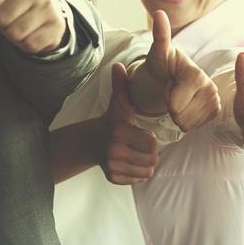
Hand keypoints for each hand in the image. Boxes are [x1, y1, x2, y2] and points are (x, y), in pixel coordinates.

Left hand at [0, 0, 65, 54]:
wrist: (39, 18)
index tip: (0, 0)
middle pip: (2, 18)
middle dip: (2, 21)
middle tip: (10, 13)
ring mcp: (50, 7)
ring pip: (15, 32)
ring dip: (13, 32)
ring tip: (20, 22)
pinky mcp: (57, 28)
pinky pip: (29, 44)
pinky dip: (26, 43)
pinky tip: (33, 32)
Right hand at [102, 62, 158, 183]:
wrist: (92, 141)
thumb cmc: (112, 121)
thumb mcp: (118, 103)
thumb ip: (121, 85)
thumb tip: (118, 65)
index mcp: (118, 132)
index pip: (151, 143)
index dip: (149, 138)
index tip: (140, 133)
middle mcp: (113, 151)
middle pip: (151, 159)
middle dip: (150, 153)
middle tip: (138, 145)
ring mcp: (112, 166)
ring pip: (147, 170)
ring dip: (145, 163)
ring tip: (135, 153)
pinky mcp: (112, 178)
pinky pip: (139, 179)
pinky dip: (138, 173)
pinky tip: (129, 162)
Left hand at [130, 11, 220, 130]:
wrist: (173, 72)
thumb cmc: (164, 62)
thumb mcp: (158, 51)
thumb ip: (160, 35)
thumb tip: (159, 13)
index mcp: (196, 74)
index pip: (176, 103)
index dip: (167, 97)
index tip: (168, 84)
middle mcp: (210, 87)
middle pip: (182, 115)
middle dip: (171, 106)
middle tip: (172, 91)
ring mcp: (215, 99)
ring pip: (188, 123)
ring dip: (178, 114)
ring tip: (178, 97)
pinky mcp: (215, 109)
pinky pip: (196, 126)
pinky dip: (186, 120)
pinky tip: (185, 105)